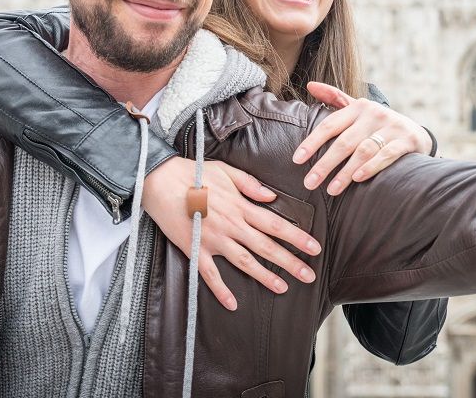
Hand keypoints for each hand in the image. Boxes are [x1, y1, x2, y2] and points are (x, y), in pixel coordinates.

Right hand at [141, 158, 320, 309]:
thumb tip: (272, 197)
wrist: (160, 181)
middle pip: (266, 246)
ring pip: (244, 261)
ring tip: (284, 287)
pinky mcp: (194, 249)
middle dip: (290, 262)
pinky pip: (209, 274)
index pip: (275, 224)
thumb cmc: (194, 173)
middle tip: (309, 275)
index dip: (297, 237)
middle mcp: (231, 225)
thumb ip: (251, 185)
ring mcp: (213, 239)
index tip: (314, 248)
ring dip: (265, 276)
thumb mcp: (227, 171)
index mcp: (240, 206)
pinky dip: (221, 290)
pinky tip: (233, 304)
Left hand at [297, 82, 432, 195]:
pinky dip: (371, 167)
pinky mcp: (406, 140)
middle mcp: (374, 114)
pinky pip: (386, 155)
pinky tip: (358, 179)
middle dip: (325, 164)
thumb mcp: (358, 108)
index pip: (330, 125)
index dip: (312, 142)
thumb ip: (335, 97)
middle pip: (344, 142)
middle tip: (309, 183)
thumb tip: (310, 85)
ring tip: (331, 190)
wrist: (416, 132)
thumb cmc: (378, 124)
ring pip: (363, 151)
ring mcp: (391, 127)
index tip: (297, 160)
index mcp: (358, 107)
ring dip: (345, 172)